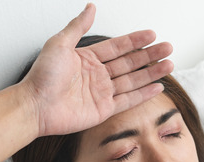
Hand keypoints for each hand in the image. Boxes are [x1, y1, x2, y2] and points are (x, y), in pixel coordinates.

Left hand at [17, 3, 173, 136]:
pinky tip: (157, 86)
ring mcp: (101, 93)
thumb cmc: (41, 76)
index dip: (135, 41)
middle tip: (167, 48)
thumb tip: (91, 7)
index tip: (151, 34)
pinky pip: (128, 100)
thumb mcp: (59, 43)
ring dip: (151, 73)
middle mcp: (97, 75)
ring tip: (169, 65)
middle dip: (149, 56)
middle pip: (130, 63)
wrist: (35, 105)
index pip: (118, 47)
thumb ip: (78, 26)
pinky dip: (144, 94)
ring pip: (133, 81)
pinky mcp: (103, 110)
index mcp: (87, 59)